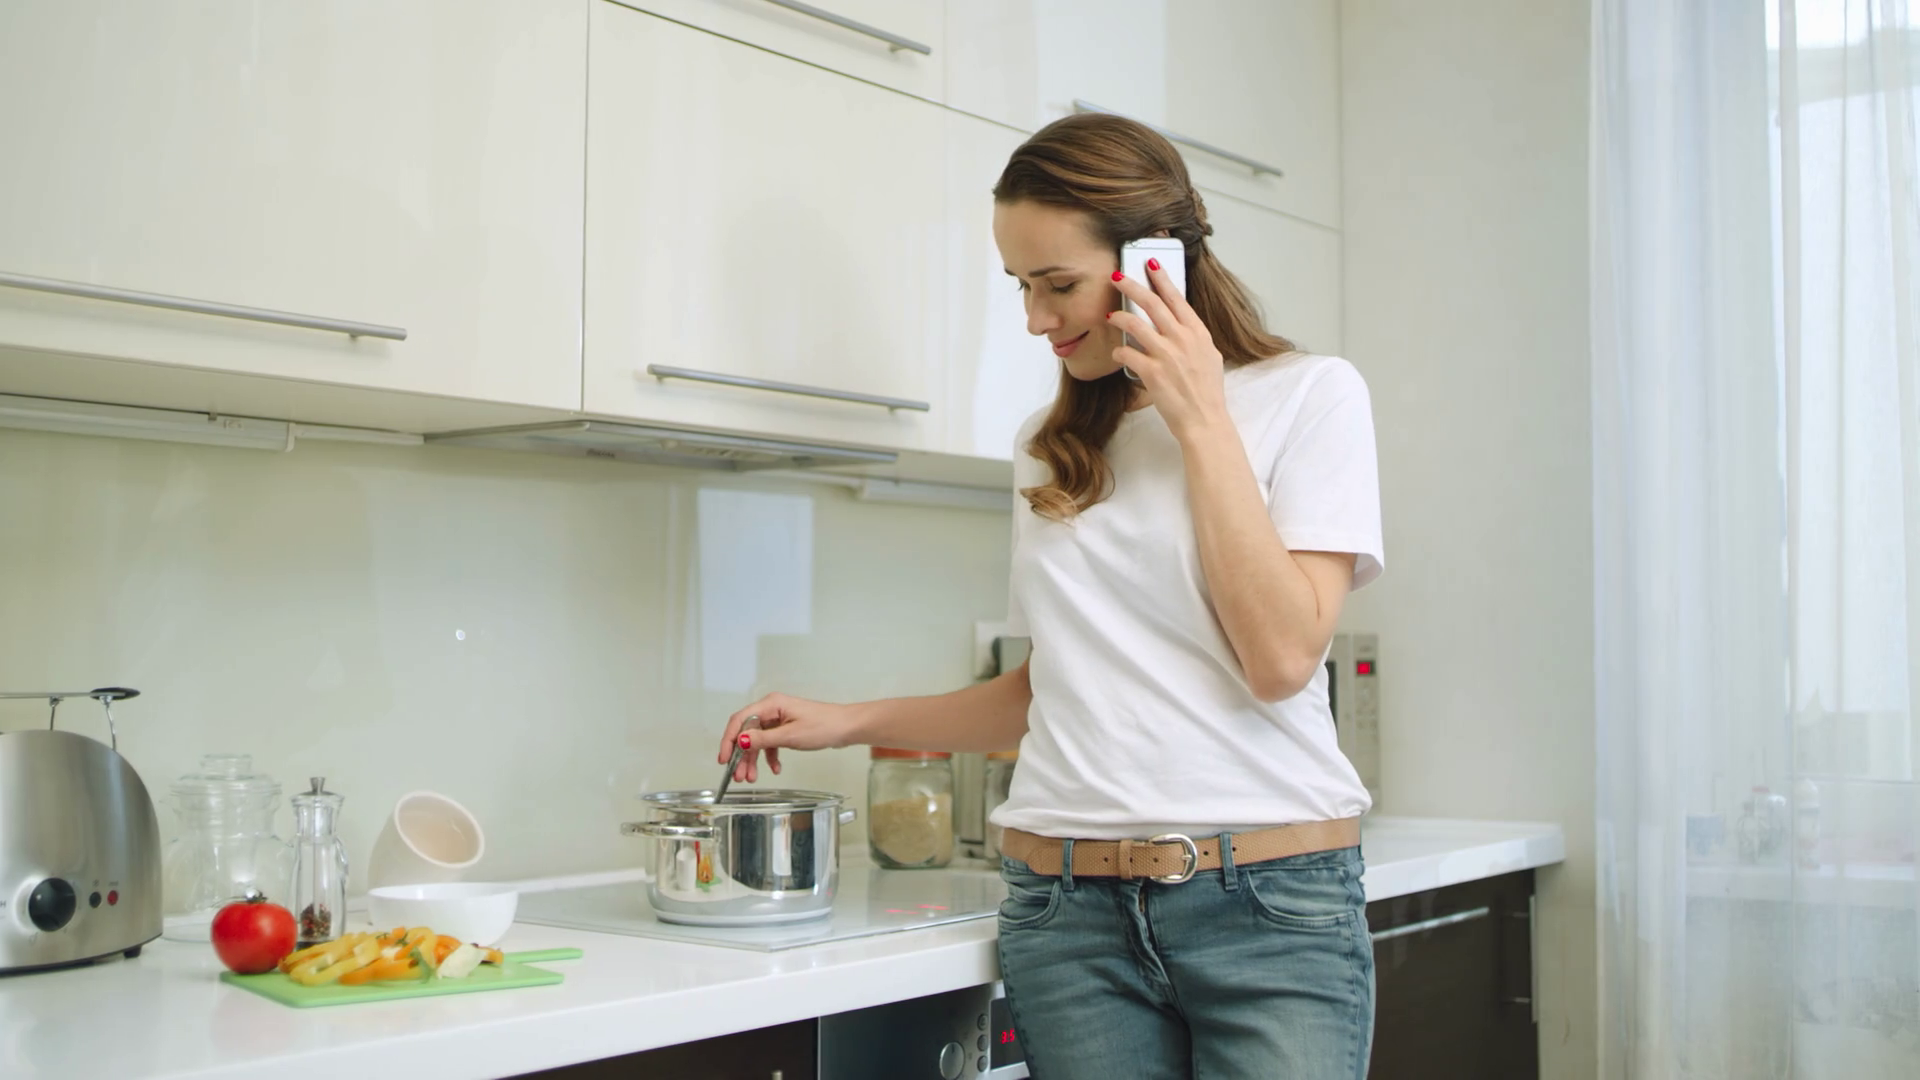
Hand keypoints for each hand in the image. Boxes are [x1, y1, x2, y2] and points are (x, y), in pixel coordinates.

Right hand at [716, 693, 862, 782]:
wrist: (846, 727)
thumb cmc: (824, 726)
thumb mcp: (790, 736)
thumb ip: (763, 740)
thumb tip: (740, 742)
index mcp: (770, 705)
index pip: (740, 721)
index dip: (729, 740)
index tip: (724, 759)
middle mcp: (772, 709)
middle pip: (747, 733)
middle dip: (741, 756)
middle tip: (738, 775)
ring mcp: (779, 719)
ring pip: (757, 741)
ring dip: (753, 760)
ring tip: (751, 778)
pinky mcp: (786, 728)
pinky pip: (770, 744)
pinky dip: (770, 757)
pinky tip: (775, 769)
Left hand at [1107, 260, 1230, 439]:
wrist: (1204, 420)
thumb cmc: (1207, 392)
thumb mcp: (1209, 357)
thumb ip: (1194, 338)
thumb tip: (1180, 326)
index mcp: (1198, 333)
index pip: (1177, 298)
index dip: (1162, 278)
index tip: (1150, 264)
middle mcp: (1183, 339)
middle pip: (1152, 303)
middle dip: (1131, 286)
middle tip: (1116, 276)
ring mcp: (1167, 355)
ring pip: (1134, 324)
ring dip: (1119, 317)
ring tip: (1110, 316)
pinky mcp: (1152, 372)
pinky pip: (1127, 353)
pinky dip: (1119, 351)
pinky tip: (1117, 353)